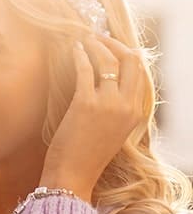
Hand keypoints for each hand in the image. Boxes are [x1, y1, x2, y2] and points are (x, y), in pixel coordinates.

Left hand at [39, 35, 146, 201]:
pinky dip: (80, 55)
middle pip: (130, 61)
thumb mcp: (111, 132)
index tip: (112, 45)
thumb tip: (107, 87)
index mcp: (136, 113)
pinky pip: (86, 70)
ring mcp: (108, 104)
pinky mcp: (86, 104)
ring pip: (108, 61)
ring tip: (84, 38)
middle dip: (114, 43)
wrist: (72, 176)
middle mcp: (126, 106)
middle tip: (97, 36)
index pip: (140, 73)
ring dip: (96, 45)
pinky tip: (74, 49)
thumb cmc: (85, 156)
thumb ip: (115, 110)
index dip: (127, 54)